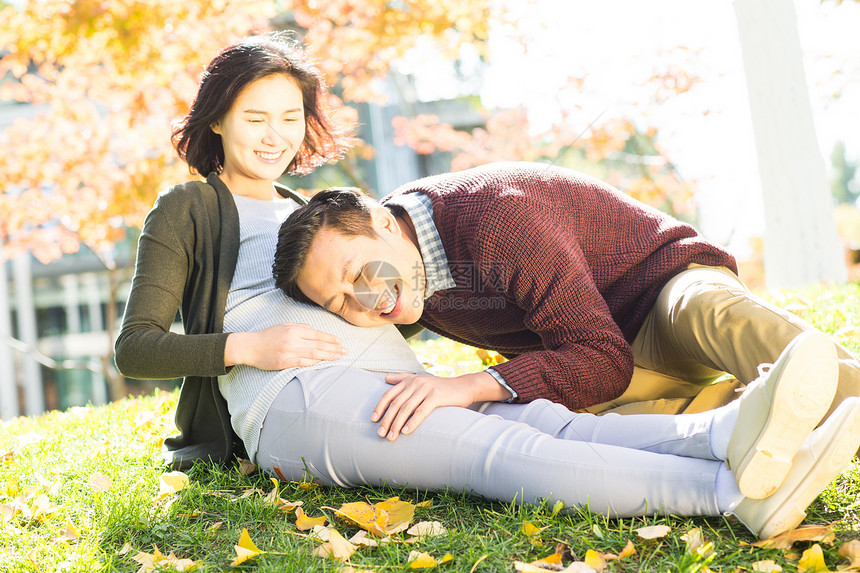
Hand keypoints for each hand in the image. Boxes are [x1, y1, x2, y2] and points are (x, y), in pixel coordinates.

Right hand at [225, 323, 345, 369]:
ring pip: (313, 353)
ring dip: (328, 356)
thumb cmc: (268, 336)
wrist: (250, 347)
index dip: (330, 338)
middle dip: (334, 348)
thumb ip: (300, 327)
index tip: (340, 341)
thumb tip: (314, 330)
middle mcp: (293, 340)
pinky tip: (323, 362)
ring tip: (339, 357)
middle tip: (346, 351)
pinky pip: (303, 362)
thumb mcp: (284, 326)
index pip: (317, 334)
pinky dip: (314, 362)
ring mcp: (289, 351)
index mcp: (294, 330)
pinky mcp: (284, 362)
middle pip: (318, 344)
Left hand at [372, 371, 511, 440]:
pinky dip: (412, 422)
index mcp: (409, 380)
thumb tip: (385, 378)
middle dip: (386, 420)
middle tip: (380, 434)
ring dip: (396, 424)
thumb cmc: (440, 387)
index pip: (389, 394)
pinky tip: (406, 432)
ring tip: (391, 437)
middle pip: (396, 403)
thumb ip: (403, 379)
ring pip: (406, 409)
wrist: (463, 387)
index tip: (373, 420)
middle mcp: (416, 383)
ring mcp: (426, 389)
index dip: (379, 407)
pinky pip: (421, 411)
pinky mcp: (436, 396)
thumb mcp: (420, 380)